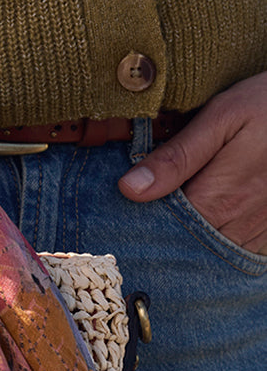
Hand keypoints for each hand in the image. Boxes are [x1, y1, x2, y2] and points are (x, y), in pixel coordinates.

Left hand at [118, 72, 266, 254]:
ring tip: (166, 220)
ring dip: (183, 241)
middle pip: (180, 246)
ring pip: (203, 253)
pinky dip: (208, 242)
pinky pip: (228, 250)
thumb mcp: (223, 117)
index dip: (135, 225)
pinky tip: (198, 226)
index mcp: (218, 200)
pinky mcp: (264, 235)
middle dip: (157, 236)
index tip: (117, 216)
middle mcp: (236, 226)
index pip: (160, 231)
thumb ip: (177, 156)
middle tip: (135, 222)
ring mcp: (254, 234)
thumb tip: (129, 188)